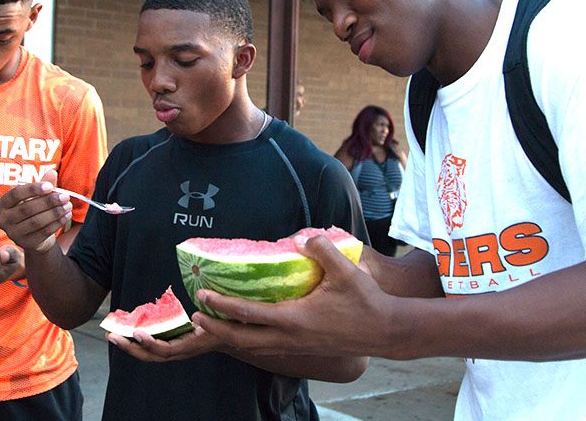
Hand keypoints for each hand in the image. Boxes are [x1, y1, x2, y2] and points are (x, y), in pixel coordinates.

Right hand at [0, 170, 71, 253]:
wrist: (36, 234)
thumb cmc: (35, 209)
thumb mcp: (38, 195)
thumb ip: (44, 184)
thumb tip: (52, 172)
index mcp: (4, 203)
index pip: (16, 194)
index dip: (33, 190)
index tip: (50, 186)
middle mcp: (4, 219)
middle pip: (27, 209)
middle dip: (48, 202)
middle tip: (65, 196)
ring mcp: (13, 233)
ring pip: (36, 222)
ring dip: (55, 213)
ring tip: (68, 206)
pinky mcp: (26, 243)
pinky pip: (43, 232)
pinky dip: (57, 223)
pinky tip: (67, 216)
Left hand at [107, 325, 222, 362]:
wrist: (225, 338)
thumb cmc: (221, 328)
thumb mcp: (217, 323)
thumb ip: (208, 319)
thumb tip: (198, 308)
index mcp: (189, 347)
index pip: (166, 350)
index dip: (151, 343)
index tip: (137, 333)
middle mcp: (179, 353)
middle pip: (150, 356)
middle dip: (130, 347)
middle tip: (112, 336)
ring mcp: (173, 351)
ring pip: (147, 353)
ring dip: (129, 345)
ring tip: (113, 335)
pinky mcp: (170, 346)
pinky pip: (150, 347)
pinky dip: (137, 341)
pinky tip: (128, 332)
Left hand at [192, 235, 390, 357]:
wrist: (387, 331)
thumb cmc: (366, 301)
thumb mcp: (346, 270)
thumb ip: (322, 250)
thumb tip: (302, 236)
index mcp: (295, 319)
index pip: (249, 314)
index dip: (223, 305)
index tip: (203, 295)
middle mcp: (291, 337)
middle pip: (242, 339)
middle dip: (216, 328)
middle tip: (197, 316)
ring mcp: (297, 346)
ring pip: (254, 347)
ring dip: (231, 336)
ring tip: (214, 324)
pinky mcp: (304, 348)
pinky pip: (267, 348)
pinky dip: (250, 340)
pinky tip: (248, 331)